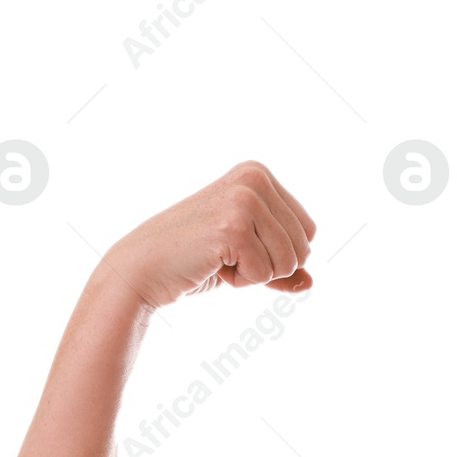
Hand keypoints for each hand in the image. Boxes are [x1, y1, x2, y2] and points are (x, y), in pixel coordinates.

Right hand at [99, 160, 316, 311]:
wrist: (146, 266)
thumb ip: (281, 267)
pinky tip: (213, 264)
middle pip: (303, 248)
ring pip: (288, 263)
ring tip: (220, 258)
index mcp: (259, 174)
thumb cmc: (195, 259)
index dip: (279, 254)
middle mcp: (254, 178)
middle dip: (270, 267)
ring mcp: (244, 199)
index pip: (308, 232)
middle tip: (228, 255)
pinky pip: (265, 274)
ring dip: (256, 274)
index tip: (240, 245)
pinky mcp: (233, 226)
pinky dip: (242, 281)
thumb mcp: (247, 258)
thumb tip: (310, 282)